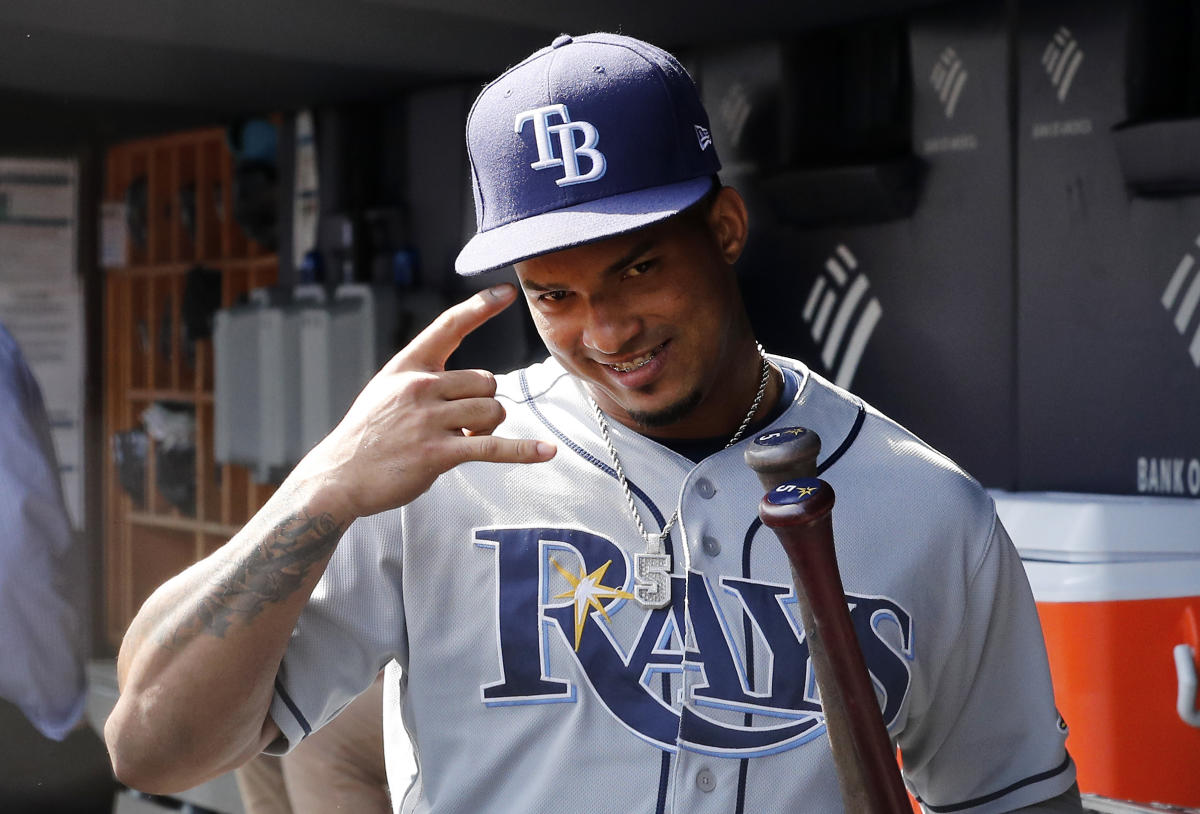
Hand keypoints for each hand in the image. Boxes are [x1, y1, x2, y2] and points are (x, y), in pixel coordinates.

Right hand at [296, 284, 555, 518]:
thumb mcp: (386, 390)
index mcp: (408, 366)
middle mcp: (419, 386)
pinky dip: (523, 451)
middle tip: (462, 427)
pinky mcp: (437, 454)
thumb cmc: (368, 435)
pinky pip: (492, 448)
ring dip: (488, 430)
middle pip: (486, 382)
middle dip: (484, 405)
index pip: (448, 326)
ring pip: (492, 411)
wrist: (338, 477)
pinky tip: (547, 453)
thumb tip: (475, 386)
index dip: (480, 307)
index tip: (507, 292)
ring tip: (463, 443)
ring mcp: (428, 420)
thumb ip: (424, 379)